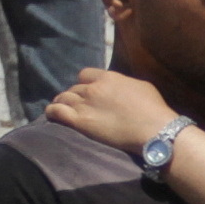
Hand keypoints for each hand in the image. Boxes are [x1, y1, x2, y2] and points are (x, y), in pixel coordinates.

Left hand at [43, 67, 175, 153]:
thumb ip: (124, 83)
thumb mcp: (141, 86)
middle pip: (74, 88)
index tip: (87, 90)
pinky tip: (51, 114)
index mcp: (108, 77)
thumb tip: (120, 86)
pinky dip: (52, 112)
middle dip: (74, 95)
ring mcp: (84, 104)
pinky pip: (57, 112)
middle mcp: (93, 88)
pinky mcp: (80, 122)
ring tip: (62, 109)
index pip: (84, 74)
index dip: (84, 83)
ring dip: (62, 102)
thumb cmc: (153, 108)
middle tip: (77, 105)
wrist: (153, 129)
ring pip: (63, 98)